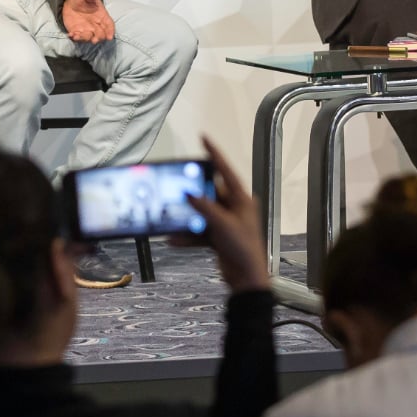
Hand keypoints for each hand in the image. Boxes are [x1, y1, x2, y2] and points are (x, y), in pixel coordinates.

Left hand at [61, 0, 116, 43]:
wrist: (71, 0)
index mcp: (101, 15)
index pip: (109, 24)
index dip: (110, 31)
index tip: (110, 37)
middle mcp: (96, 25)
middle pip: (100, 34)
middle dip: (98, 38)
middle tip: (94, 40)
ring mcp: (86, 29)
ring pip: (89, 37)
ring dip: (84, 38)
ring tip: (78, 36)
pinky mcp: (77, 31)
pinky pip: (77, 36)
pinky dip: (74, 37)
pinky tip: (71, 34)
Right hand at [172, 139, 266, 293]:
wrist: (246, 278)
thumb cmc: (243, 248)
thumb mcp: (223, 225)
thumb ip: (205, 208)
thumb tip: (189, 193)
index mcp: (242, 200)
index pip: (226, 171)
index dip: (215, 154)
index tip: (204, 138)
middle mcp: (234, 208)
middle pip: (209, 194)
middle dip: (192, 193)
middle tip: (175, 184)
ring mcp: (225, 223)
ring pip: (201, 214)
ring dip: (187, 218)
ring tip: (170, 215)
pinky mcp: (218, 238)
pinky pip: (199, 232)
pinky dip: (187, 235)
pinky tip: (173, 239)